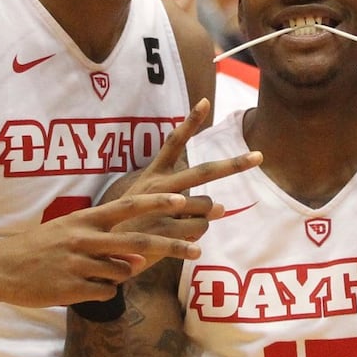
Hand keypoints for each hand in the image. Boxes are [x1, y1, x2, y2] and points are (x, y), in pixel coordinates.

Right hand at [0, 192, 209, 306]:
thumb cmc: (40, 247)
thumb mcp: (68, 231)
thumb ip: (104, 239)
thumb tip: (139, 255)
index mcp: (85, 220)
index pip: (128, 206)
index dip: (157, 203)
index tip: (183, 199)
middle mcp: (84, 239)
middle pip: (138, 243)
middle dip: (172, 246)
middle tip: (198, 251)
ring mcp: (79, 264)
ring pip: (124, 271)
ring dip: (123, 274)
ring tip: (95, 272)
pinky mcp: (72, 289)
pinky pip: (107, 293)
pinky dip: (104, 292)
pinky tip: (82, 287)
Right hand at [114, 98, 261, 243]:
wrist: (98, 254)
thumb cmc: (126, 228)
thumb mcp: (143, 203)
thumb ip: (182, 201)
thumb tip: (219, 208)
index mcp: (153, 176)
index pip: (173, 143)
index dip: (189, 123)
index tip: (205, 102)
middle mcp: (160, 187)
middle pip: (203, 172)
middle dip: (233, 164)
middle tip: (258, 156)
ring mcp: (163, 209)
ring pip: (208, 207)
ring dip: (207, 217)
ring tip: (186, 228)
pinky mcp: (166, 232)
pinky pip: (200, 230)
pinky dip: (198, 238)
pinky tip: (188, 248)